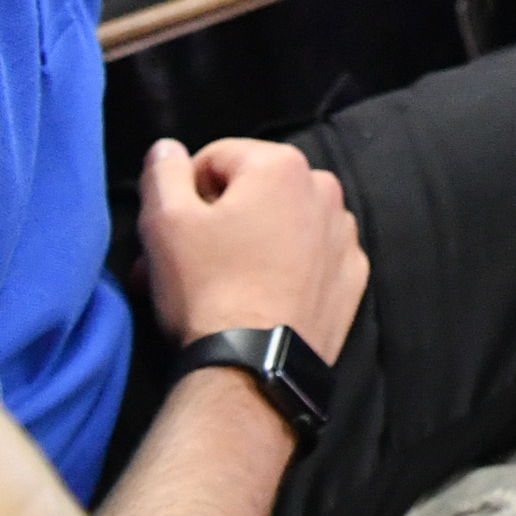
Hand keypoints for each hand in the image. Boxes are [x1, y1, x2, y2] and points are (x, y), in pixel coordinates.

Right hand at [137, 135, 368, 361]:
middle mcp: (325, 191)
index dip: (183, 193)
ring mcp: (344, 237)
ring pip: (279, 225)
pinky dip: (282, 268)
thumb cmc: (208, 285)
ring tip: (213, 284)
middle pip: (250, 193)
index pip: (216, 158)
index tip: (169, 232)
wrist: (253, 368)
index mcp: (283, 166)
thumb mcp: (165, 221)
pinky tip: (256, 297)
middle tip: (178, 263)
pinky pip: (307, 258)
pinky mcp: (351, 278)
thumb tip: (169, 147)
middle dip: (211, 222)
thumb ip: (164, 172)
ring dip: (245, 243)